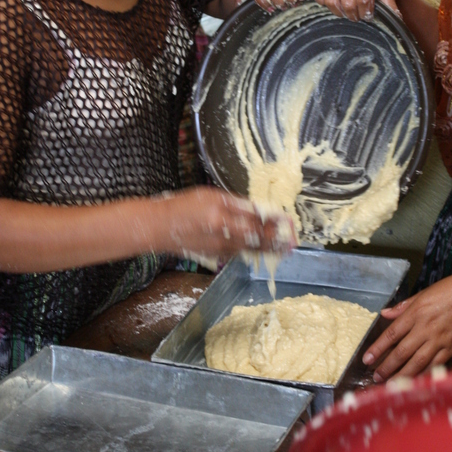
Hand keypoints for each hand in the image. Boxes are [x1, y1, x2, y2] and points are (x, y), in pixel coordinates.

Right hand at [159, 187, 296, 259]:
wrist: (159, 227)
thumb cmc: (183, 206)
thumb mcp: (210, 195)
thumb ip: (236, 204)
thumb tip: (258, 209)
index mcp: (224, 219)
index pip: (257, 223)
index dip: (274, 224)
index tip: (287, 222)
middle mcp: (225, 238)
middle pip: (258, 241)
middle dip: (277, 241)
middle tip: (292, 241)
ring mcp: (221, 250)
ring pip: (251, 250)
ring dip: (268, 248)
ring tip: (284, 247)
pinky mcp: (217, 256)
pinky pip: (240, 252)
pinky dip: (252, 250)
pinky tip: (260, 247)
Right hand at [308, 0, 397, 20]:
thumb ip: (389, 3)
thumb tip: (396, 19)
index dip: (366, 13)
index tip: (368, 15)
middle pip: (347, 3)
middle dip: (354, 14)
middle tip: (358, 15)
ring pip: (330, 0)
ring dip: (339, 11)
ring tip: (347, 10)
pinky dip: (322, 0)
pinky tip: (333, 0)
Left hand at [361, 271, 451, 380]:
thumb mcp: (424, 293)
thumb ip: (403, 307)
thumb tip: (385, 314)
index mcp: (416, 313)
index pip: (391, 334)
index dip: (377, 348)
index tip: (366, 359)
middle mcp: (425, 328)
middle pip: (401, 352)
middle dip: (386, 367)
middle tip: (375, 376)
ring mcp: (440, 340)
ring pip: (417, 363)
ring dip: (402, 375)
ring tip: (390, 384)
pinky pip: (435, 365)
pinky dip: (424, 375)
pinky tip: (415, 382)